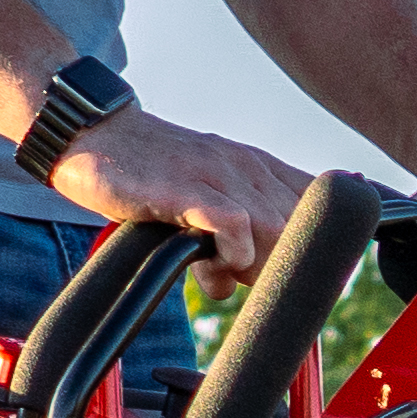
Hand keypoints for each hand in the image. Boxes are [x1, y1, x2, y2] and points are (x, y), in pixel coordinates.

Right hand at [41, 106, 319, 264]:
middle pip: (305, 229)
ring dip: (254, 265)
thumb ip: (230, 233)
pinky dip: (232, 253)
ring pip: (277, 230)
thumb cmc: (145, 174)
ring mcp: (220, 174)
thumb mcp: (203, 196)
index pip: (324, 205)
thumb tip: (235, 282)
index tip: (297, 275)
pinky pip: (235, 225)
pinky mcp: (188, 189)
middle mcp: (249, 167)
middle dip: (280, 266)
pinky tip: (208, 261)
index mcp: (259, 168)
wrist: (92, 135)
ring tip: (218, 270)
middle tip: (239, 274)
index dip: (321, 248)